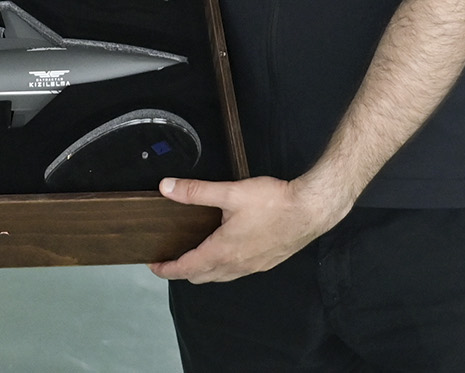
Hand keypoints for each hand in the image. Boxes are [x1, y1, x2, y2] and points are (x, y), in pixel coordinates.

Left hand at [147, 174, 351, 283]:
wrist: (310, 210)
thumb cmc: (274, 202)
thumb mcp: (230, 192)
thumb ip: (196, 191)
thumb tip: (166, 188)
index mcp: (223, 251)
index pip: (187, 268)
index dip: (167, 269)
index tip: (154, 266)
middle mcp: (237, 265)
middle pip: (201, 277)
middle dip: (183, 271)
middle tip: (170, 260)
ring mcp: (253, 266)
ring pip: (220, 277)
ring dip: (203, 271)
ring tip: (194, 256)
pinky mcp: (266, 263)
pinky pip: (237, 272)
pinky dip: (223, 268)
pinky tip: (226, 252)